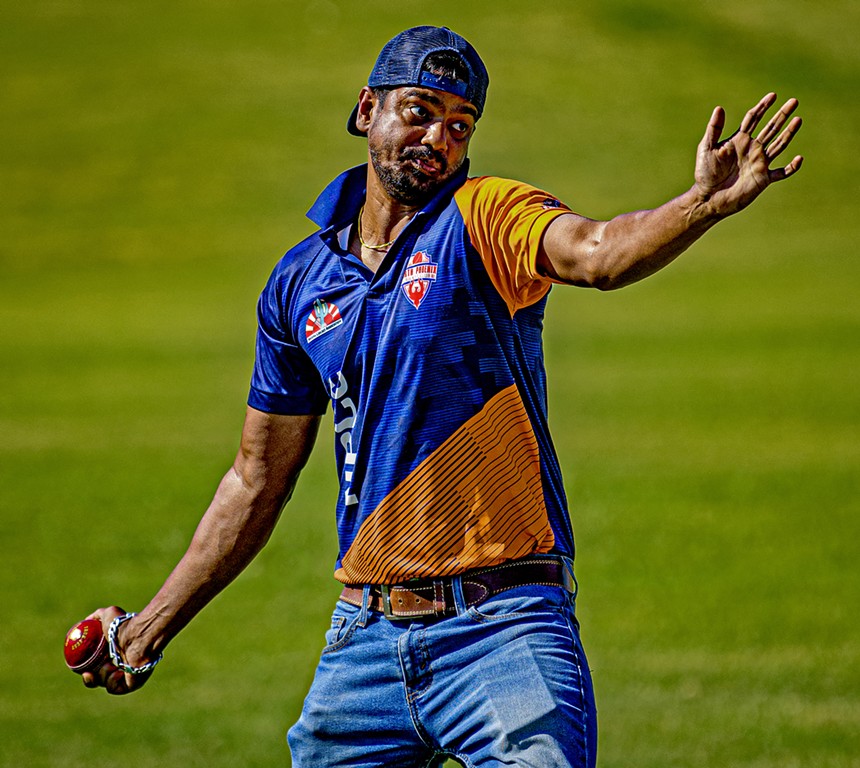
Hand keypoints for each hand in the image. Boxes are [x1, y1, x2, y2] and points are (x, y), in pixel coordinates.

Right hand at [80, 606, 153, 694]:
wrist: (138, 637)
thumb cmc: (125, 625)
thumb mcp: (109, 614)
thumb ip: (97, 616)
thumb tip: (86, 621)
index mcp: (114, 654)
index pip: (95, 666)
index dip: (84, 669)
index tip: (79, 668)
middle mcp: (120, 666)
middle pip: (98, 679)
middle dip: (90, 679)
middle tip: (87, 673)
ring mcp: (126, 677)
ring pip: (104, 683)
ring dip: (103, 675)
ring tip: (111, 664)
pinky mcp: (131, 685)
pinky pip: (114, 688)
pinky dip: (111, 681)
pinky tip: (117, 672)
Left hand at [695, 93, 802, 216]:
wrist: (709, 197)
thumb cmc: (705, 173)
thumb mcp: (706, 148)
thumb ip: (714, 129)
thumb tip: (719, 108)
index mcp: (739, 140)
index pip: (754, 118)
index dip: (763, 106)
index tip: (773, 95)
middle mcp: (752, 149)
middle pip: (771, 128)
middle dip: (782, 115)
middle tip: (794, 101)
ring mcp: (759, 163)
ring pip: (779, 145)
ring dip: (789, 133)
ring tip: (798, 119)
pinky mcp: (763, 179)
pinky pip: (782, 172)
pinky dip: (791, 167)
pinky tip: (799, 158)